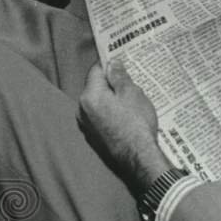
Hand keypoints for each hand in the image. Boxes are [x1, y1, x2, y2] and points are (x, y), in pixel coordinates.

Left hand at [78, 58, 170, 193]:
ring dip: (111, 100)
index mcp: (90, 96)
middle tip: (132, 85)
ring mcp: (86, 126)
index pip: (96, 71)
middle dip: (111, 84)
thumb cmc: (137, 123)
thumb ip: (119, 77)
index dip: (110, 65)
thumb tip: (112, 63)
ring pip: (98, 104)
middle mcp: (82, 110)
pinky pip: (100, 118)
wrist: (138, 157)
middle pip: (95, 88)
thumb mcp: (132, 94)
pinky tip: (126, 118)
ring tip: (131, 103)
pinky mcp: (93, 137)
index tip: (122, 63)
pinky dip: (110, 114)